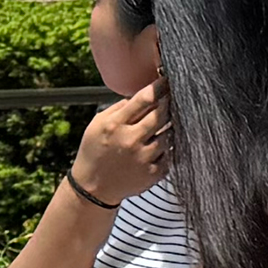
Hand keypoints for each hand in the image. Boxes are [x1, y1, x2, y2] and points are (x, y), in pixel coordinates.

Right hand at [73, 86, 165, 203]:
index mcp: (115, 125)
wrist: (94, 187)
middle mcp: (130, 140)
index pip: (143, 99)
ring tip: (165, 124)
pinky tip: (160, 145)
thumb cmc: (95, 150)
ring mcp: (144, 158)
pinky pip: (170, 154)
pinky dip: (167, 148)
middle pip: (161, 115)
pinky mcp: (154, 173)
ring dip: (169, 127)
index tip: (167, 81)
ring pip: (168, 134)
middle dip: (169, 104)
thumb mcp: (98, 124)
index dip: (159, 87)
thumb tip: (142, 93)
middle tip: (174, 98)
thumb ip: (119, 108)